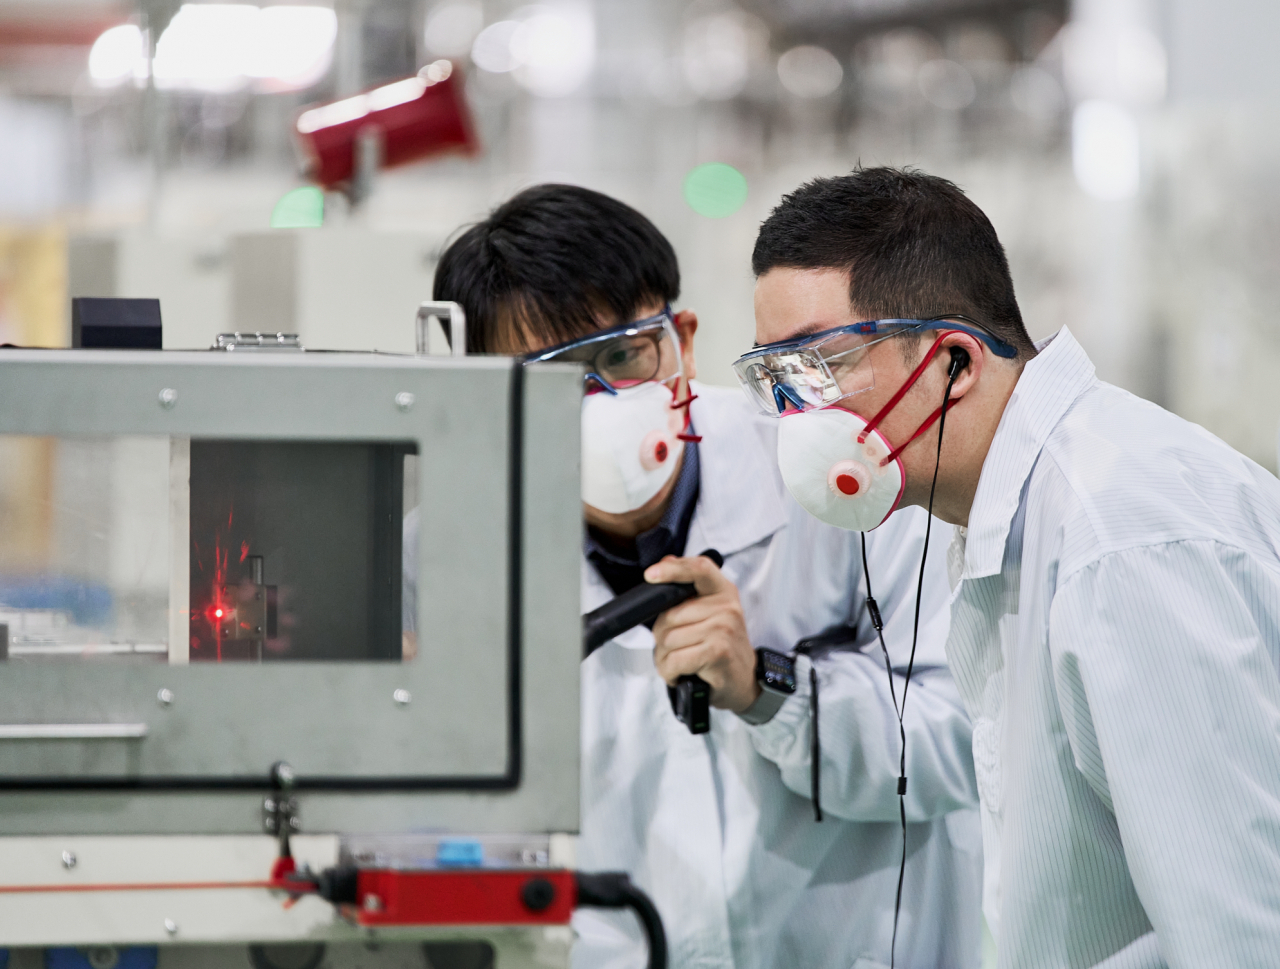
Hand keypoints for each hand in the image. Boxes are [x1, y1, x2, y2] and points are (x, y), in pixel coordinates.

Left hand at [647, 555, 760, 712]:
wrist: (744, 681)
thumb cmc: (721, 647)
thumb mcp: (711, 614)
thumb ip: (689, 590)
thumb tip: (666, 561)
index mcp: (723, 591)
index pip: (699, 568)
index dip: (673, 569)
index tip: (650, 575)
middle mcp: (727, 607)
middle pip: (669, 615)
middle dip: (661, 638)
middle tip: (672, 650)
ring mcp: (723, 629)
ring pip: (668, 640)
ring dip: (664, 658)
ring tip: (677, 663)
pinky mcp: (718, 652)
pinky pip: (675, 660)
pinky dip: (670, 671)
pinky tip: (679, 674)